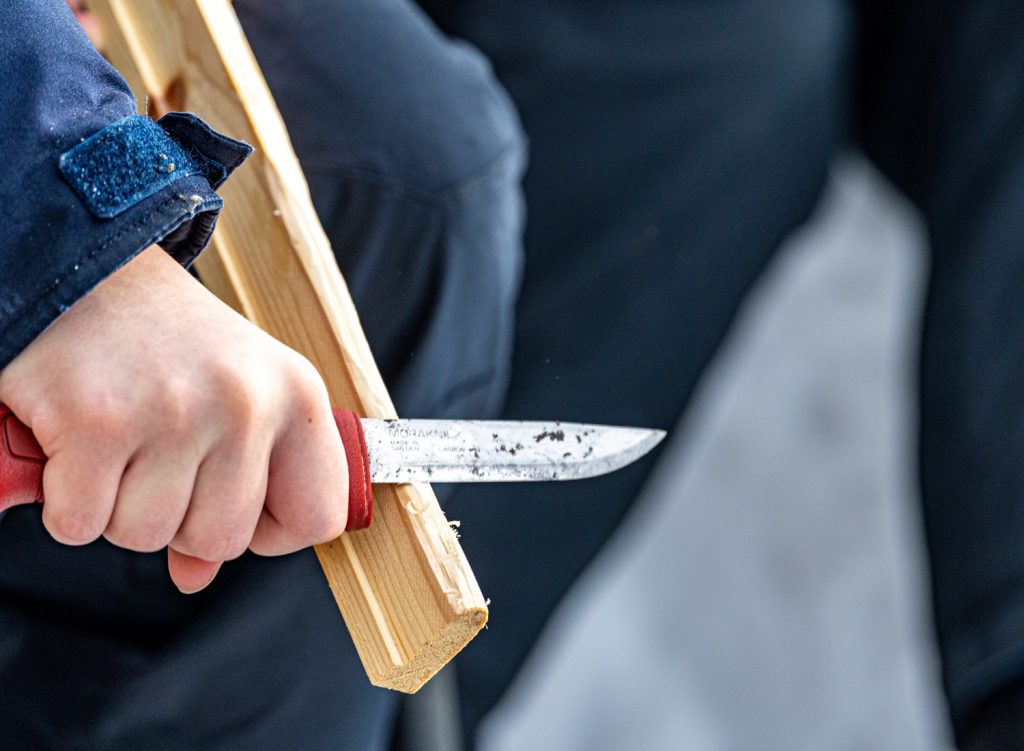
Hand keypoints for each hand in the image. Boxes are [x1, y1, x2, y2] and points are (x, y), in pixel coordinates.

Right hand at [0, 246, 347, 591]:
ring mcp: (174, 411)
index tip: (239, 509)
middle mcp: (246, 402)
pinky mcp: (98, 421)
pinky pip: (80, 524)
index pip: (318, 517)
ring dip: (118, 506)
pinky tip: (74, 446)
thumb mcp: (233, 398)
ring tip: (118, 441)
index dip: (271, 532)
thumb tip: (197, 575)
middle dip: (178, 517)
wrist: (88, 269)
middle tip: (155, 456)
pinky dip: (66, 501)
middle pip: (222, 539)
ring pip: (146, 536)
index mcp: (297, 396)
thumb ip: (234, 488)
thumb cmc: (169, 343)